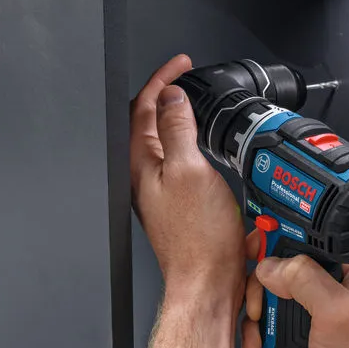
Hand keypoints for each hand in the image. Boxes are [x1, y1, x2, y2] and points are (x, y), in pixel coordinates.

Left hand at [130, 55, 245, 304]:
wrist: (207, 282)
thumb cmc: (197, 239)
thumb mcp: (189, 170)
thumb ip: (177, 129)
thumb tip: (172, 98)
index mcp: (141, 165)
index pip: (142, 108)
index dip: (160, 79)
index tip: (180, 64)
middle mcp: (145, 177)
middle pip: (149, 122)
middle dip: (165, 93)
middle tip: (185, 77)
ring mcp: (160, 191)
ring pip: (164, 141)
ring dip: (178, 117)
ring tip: (193, 103)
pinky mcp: (178, 203)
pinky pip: (179, 161)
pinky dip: (189, 142)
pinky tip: (203, 144)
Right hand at [242, 237, 348, 347]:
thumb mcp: (336, 314)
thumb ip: (304, 279)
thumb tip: (271, 265)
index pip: (309, 234)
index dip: (276, 238)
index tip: (254, 249)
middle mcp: (343, 280)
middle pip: (284, 264)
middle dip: (262, 290)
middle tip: (257, 308)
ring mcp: (326, 304)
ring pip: (275, 293)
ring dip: (258, 316)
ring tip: (258, 338)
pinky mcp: (313, 326)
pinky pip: (278, 317)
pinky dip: (263, 331)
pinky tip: (260, 347)